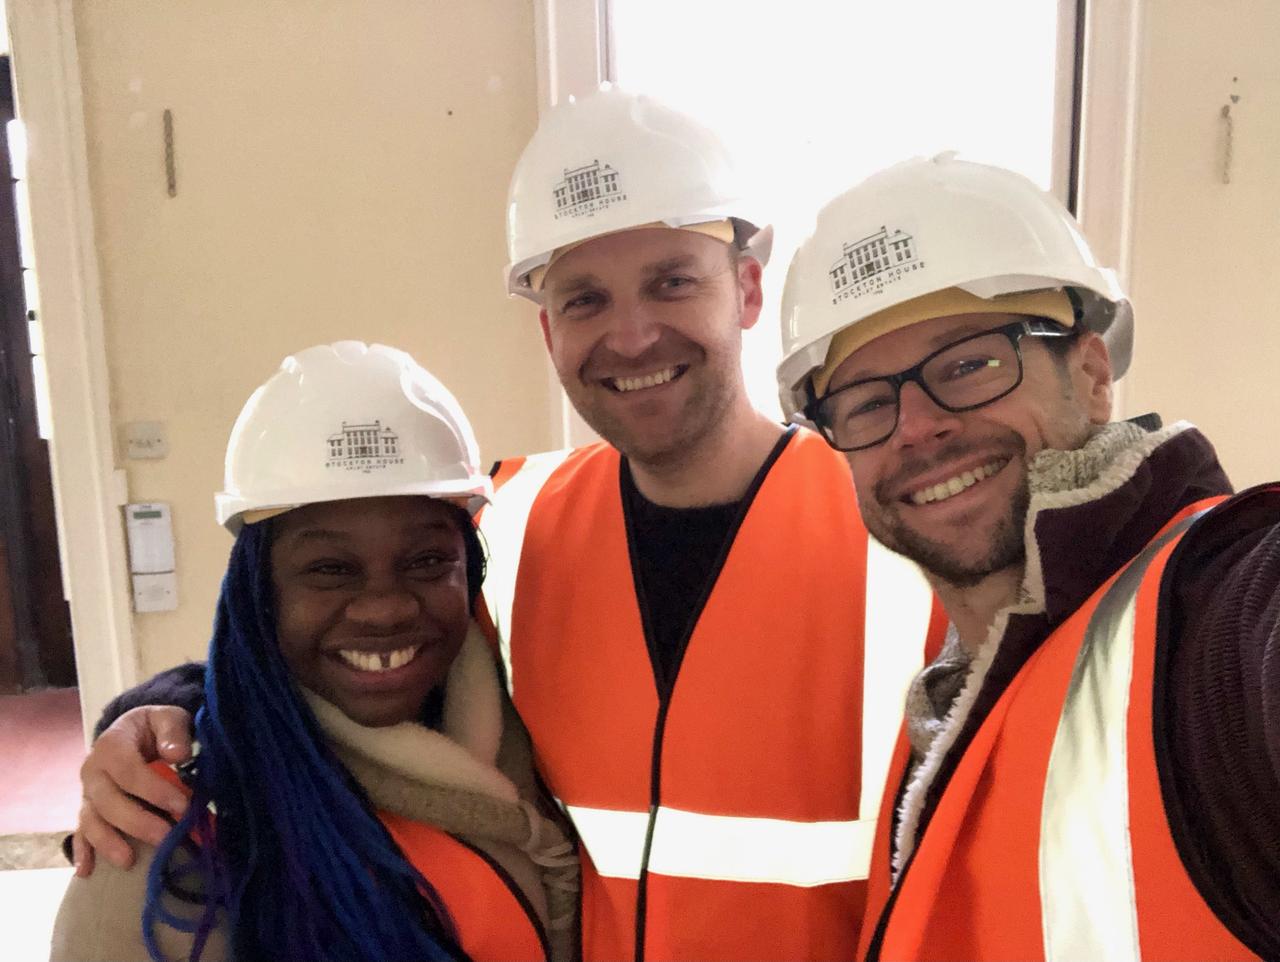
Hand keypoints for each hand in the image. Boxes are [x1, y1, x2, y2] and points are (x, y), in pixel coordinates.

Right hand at [72, 705, 193, 876]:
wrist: (134, 731)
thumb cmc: (154, 727)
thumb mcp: (167, 717)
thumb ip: (173, 730)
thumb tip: (177, 753)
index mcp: (111, 745)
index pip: (129, 772)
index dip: (154, 790)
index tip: (183, 805)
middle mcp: (93, 771)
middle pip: (108, 801)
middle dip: (137, 822)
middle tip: (165, 837)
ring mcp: (87, 793)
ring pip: (91, 820)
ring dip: (108, 842)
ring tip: (128, 861)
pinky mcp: (88, 809)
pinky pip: (80, 832)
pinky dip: (81, 851)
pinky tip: (86, 871)